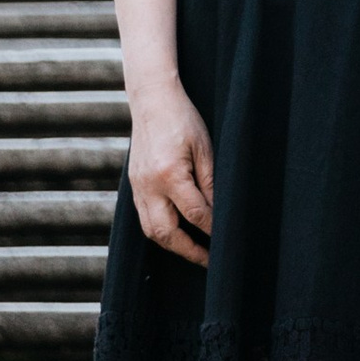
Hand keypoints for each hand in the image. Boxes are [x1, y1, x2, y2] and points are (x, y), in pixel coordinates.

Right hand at [128, 82, 213, 265]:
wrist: (152, 100)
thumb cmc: (183, 119)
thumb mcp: (205, 148)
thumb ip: (211, 183)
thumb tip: (219, 212)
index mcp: (169, 174)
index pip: (194, 214)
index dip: (212, 230)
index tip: (227, 241)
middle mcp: (149, 185)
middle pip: (166, 232)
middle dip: (188, 250)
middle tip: (210, 260)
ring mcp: (137, 186)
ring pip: (151, 230)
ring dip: (172, 244)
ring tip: (194, 251)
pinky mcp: (133, 185)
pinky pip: (144, 217)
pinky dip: (161, 229)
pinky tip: (177, 231)